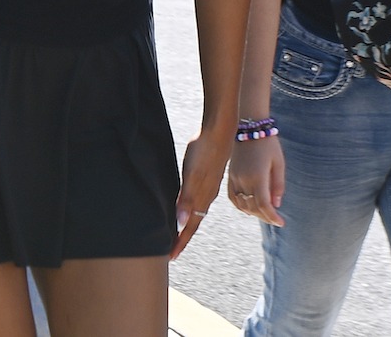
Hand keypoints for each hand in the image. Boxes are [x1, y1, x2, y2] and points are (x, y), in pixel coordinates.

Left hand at [171, 126, 232, 259]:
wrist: (220, 132)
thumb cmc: (204, 152)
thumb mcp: (191, 175)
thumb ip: (186, 199)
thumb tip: (180, 223)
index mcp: (202, 199)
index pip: (189, 227)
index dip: (180, 242)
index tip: (170, 257)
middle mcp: (206, 197)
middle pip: (193, 224)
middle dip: (182, 238)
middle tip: (171, 252)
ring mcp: (208, 188)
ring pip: (196, 213)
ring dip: (186, 226)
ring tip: (177, 234)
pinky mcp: (207, 178)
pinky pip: (197, 202)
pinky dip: (189, 211)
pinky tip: (185, 207)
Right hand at [227, 134, 284, 227]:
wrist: (249, 128)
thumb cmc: (268, 144)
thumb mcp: (278, 163)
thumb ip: (278, 185)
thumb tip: (276, 204)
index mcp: (257, 176)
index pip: (263, 205)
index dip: (272, 217)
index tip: (281, 223)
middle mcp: (244, 180)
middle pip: (253, 207)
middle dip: (265, 217)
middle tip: (276, 220)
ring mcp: (235, 178)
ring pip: (242, 205)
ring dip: (254, 213)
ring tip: (265, 214)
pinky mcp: (230, 176)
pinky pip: (233, 197)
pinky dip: (241, 206)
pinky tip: (249, 209)